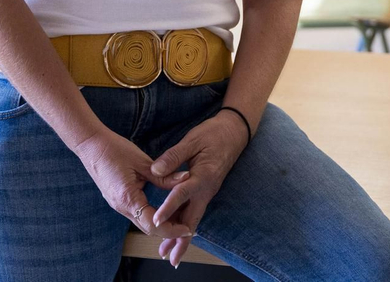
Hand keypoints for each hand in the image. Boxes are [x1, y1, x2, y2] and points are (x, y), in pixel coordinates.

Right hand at [72, 128, 192, 243]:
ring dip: (159, 223)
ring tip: (178, 218)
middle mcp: (121, 207)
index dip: (172, 229)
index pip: (153, 225)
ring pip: (141, 222)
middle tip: (187, 225)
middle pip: (147, 228)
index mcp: (128, 199)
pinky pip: (136, 214)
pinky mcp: (117, 200)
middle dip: (168, 230)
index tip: (188, 228)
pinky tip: (162, 208)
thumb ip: (164, 177)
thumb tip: (186, 179)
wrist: (91, 145)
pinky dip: (150, 215)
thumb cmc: (115, 150)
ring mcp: (117, 205)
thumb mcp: (143, 162)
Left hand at [148, 111, 251, 266]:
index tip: (155, 220)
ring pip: (193, 219)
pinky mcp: (204, 191)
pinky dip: (183, 224)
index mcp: (203, 176)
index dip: (169, 208)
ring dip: (181, 237)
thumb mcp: (193, 140)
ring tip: (168, 253)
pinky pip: (193, 212)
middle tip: (168, 256)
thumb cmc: (214, 134)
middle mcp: (206, 190)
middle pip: (192, 220)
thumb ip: (174, 156)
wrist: (234, 133)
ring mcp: (206, 192)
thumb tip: (156, 169)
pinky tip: (174, 232)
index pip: (183, 194)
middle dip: (180, 240)